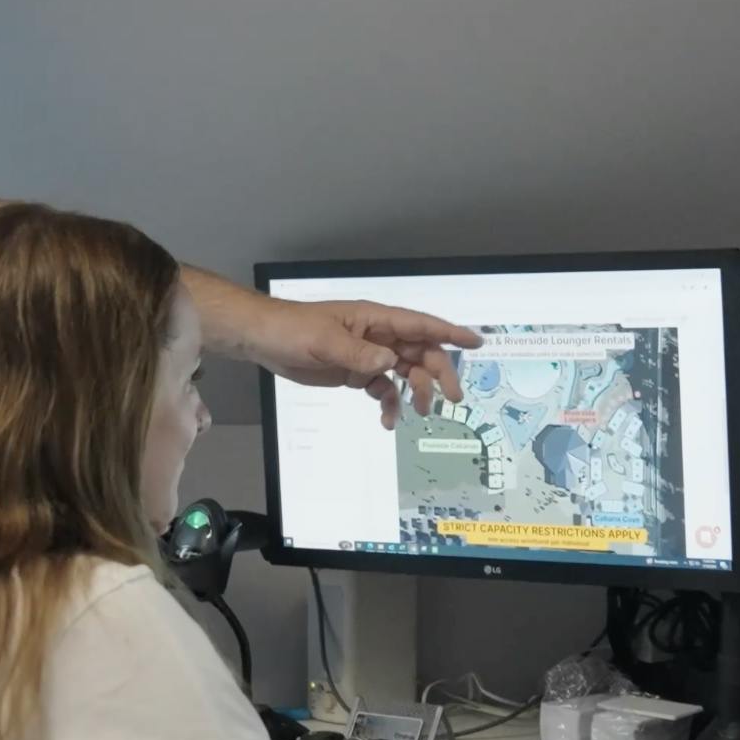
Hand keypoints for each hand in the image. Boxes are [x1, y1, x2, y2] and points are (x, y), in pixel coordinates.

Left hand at [239, 298, 482, 427]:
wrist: (264, 340)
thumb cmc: (293, 330)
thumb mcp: (324, 342)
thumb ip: (358, 353)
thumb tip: (390, 362)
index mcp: (374, 319)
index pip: (419, 324)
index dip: (449, 333)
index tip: (475, 342)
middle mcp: (376, 335)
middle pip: (418, 352)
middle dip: (438, 373)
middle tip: (452, 399)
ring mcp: (367, 354)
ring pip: (403, 372)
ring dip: (414, 391)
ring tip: (418, 413)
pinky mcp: (355, 372)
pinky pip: (381, 388)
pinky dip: (388, 403)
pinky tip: (387, 420)